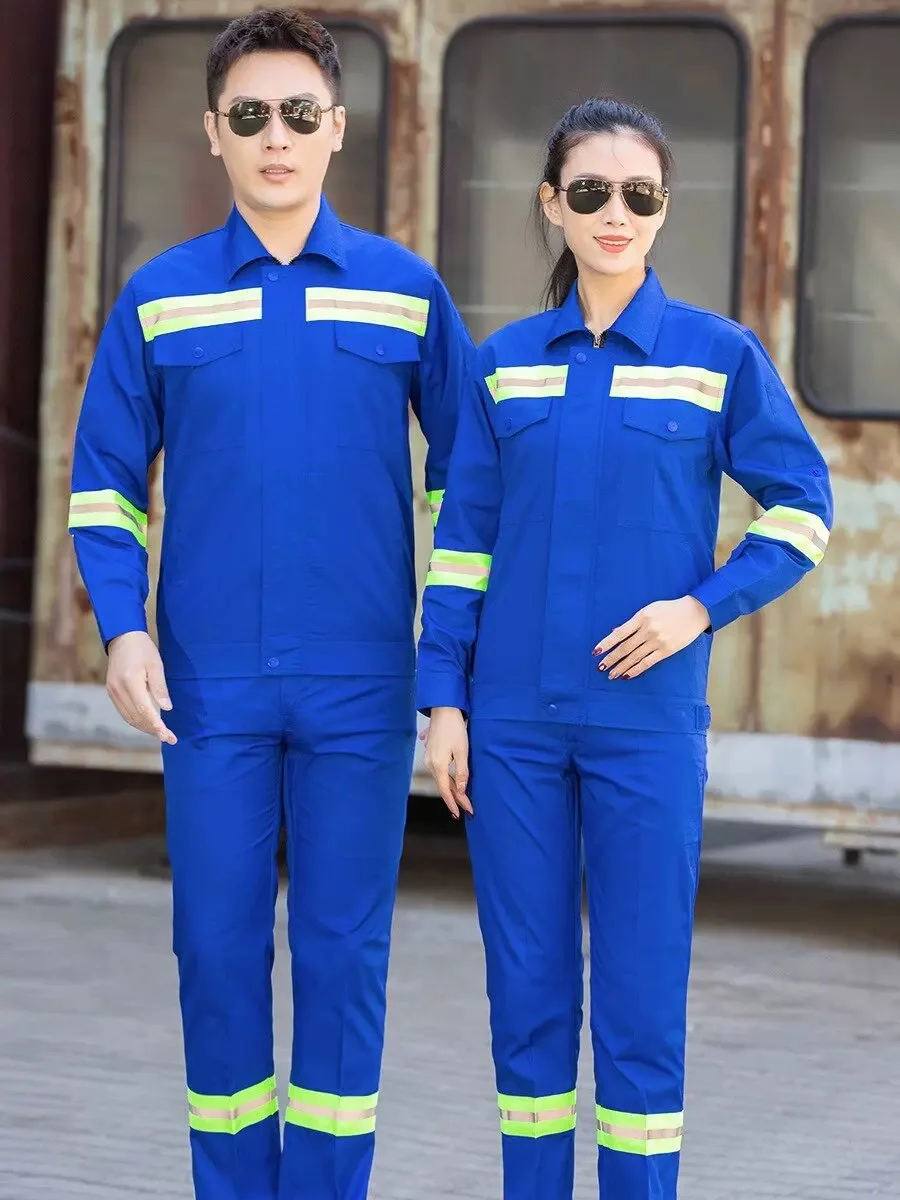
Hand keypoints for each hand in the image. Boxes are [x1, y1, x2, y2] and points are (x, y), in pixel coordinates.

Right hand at [106, 631, 176, 744]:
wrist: (123, 637)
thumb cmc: (143, 649)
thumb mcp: (156, 665)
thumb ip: (160, 688)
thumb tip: (166, 709)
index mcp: (130, 682)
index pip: (144, 710)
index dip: (156, 725)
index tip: (168, 735)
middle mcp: (118, 690)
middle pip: (136, 718)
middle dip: (153, 730)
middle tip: (170, 737)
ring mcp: (112, 692)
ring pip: (129, 718)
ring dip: (145, 727)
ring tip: (161, 733)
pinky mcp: (111, 692)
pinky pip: (124, 712)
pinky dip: (136, 720)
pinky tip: (148, 722)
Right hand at [421, 707, 471, 818]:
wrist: (444, 710)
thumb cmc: (454, 728)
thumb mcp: (463, 751)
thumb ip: (462, 772)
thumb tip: (462, 790)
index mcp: (438, 765)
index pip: (446, 791)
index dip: (454, 803)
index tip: (461, 813)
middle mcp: (430, 764)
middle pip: (443, 787)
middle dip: (455, 799)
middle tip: (467, 809)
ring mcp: (429, 759)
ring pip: (441, 780)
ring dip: (452, 790)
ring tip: (462, 799)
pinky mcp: (430, 754)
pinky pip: (439, 772)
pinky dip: (447, 780)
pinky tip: (454, 784)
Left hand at [593, 597, 709, 679]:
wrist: (694, 612)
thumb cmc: (670, 609)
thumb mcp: (649, 609)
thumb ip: (633, 622)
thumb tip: (616, 631)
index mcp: (642, 617)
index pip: (619, 633)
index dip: (606, 643)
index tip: (596, 652)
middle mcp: (648, 630)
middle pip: (625, 648)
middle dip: (611, 659)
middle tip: (601, 667)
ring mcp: (657, 642)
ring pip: (634, 657)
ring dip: (621, 667)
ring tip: (611, 674)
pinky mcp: (666, 651)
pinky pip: (647, 663)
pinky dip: (635, 670)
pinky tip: (626, 675)